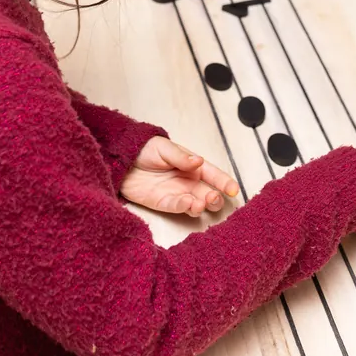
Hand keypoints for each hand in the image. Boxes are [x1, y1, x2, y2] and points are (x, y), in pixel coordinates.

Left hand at [121, 137, 240, 216]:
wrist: (121, 160)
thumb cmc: (144, 150)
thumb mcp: (163, 148)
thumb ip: (181, 157)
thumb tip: (198, 161)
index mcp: (192, 165)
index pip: (213, 174)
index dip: (224, 182)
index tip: (234, 190)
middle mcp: (187, 181)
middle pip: (208, 193)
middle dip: (215, 198)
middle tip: (214, 198)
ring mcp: (177, 194)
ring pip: (196, 204)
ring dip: (201, 205)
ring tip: (201, 203)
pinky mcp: (163, 203)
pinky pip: (177, 207)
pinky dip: (183, 207)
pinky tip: (187, 203)